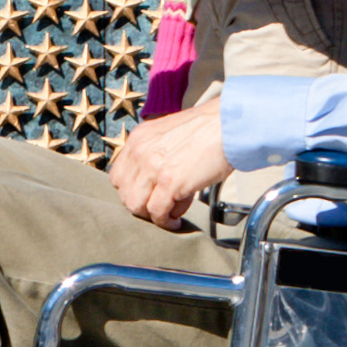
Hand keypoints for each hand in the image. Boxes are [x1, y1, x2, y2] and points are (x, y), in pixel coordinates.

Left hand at [108, 105, 232, 232]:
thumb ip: (155, 155)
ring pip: (136, 205)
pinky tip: (176, 222)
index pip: (118, 175)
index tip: (145, 196)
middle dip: (140, 205)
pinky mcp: (169, 182)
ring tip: (168, 216)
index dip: (131, 190)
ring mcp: (153, 167)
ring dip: (152, 216)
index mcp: (138, 139)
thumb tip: (156, 186)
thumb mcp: (169, 135)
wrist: (228, 125)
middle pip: (124, 193)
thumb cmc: (207, 130)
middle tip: (158, 209)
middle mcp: (140, 152)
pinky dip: (166, 222)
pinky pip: (157, 211)